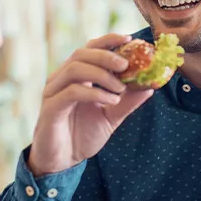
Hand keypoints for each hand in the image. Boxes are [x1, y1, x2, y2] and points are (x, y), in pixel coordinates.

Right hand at [28, 33, 152, 175]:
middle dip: (106, 56)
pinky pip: (71, 92)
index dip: (107, 41)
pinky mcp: (51, 108)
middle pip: (81, 54)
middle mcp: (61, 79)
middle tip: (127, 65)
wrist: (62, 161)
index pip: (89, 49)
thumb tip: (150, 86)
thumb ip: (127, 101)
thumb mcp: (111, 117)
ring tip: (120, 89)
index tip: (129, 39)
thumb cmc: (82, 136)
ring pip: (75, 69)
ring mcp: (53, 92)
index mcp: (75, 77)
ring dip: (102, 75)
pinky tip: (110, 101)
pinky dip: (94, 93)